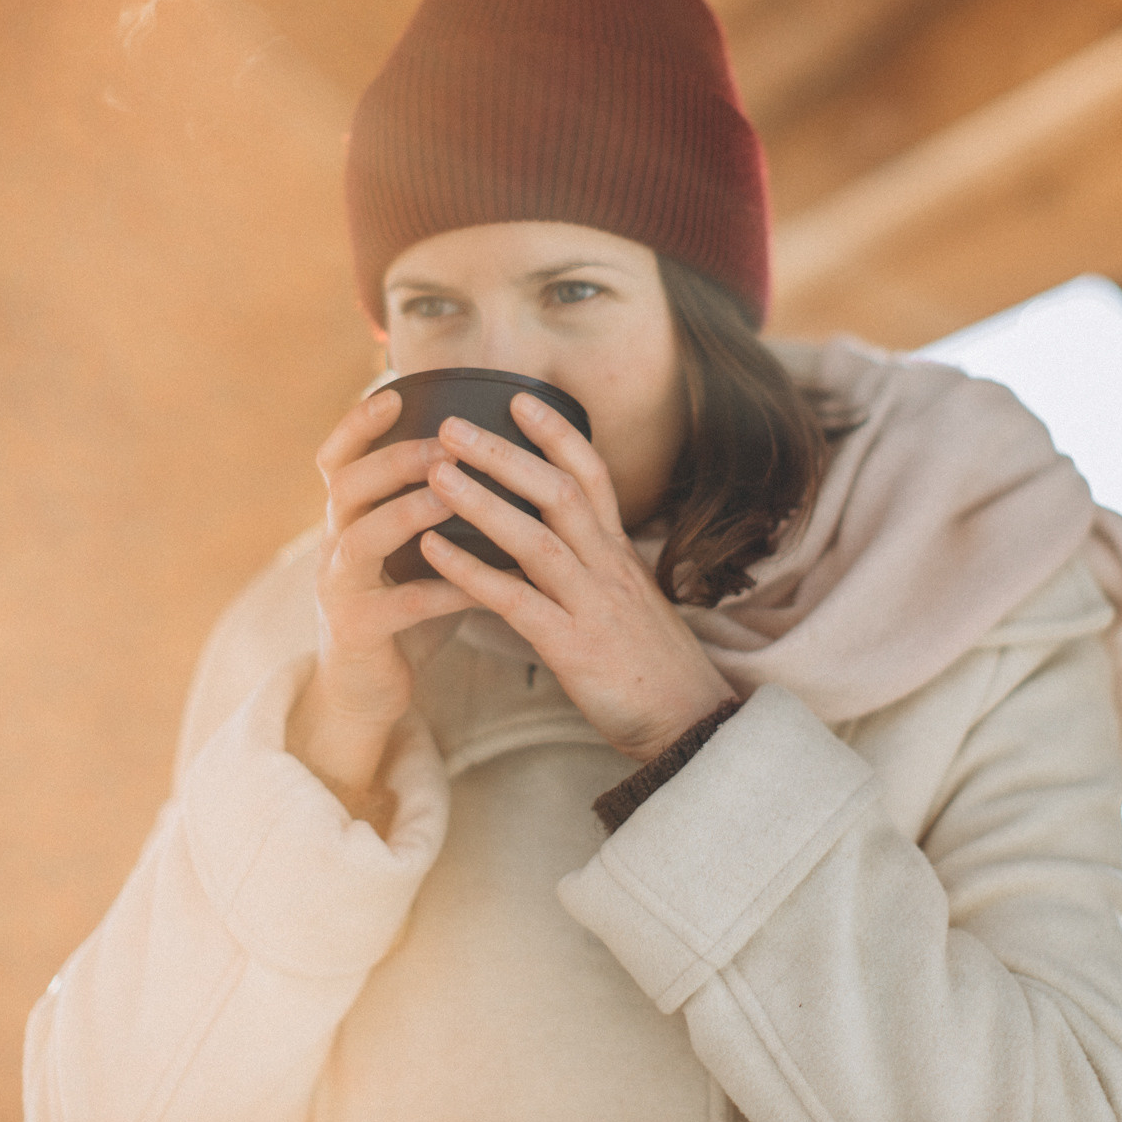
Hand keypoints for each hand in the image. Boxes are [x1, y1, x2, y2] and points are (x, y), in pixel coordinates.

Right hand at [290, 388, 476, 809]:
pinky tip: (480, 583)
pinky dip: (441, 589)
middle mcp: (334, 545)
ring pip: (360, 539)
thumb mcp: (407, 548)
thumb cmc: (402, 606)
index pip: (337, 456)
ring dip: (407, 512)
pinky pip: (399, 606)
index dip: (357, 422)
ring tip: (451, 495)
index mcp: (347, 518)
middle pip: (345, 486)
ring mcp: (339, 589)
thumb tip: (487, 446)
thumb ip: (430, 502)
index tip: (394, 388)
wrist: (367, 690)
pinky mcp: (357, 633)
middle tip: (445, 443)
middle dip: (394, 459)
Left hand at [419, 393, 736, 763]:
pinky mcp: (573, 647)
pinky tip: (432, 552)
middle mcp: (608, 567)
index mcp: (619, 553)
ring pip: (536, 537)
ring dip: (482, 501)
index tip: (519, 397)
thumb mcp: (629, 600)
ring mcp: (592, 604)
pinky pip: (516, 600)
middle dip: (504, 453)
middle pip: (559, 492)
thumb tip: (552, 539)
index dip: (557, 433)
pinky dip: (471, 572)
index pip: (593, 474)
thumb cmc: (651, 665)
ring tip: (435, 473)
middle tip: (452, 424)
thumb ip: (594, 565)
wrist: (690, 724)